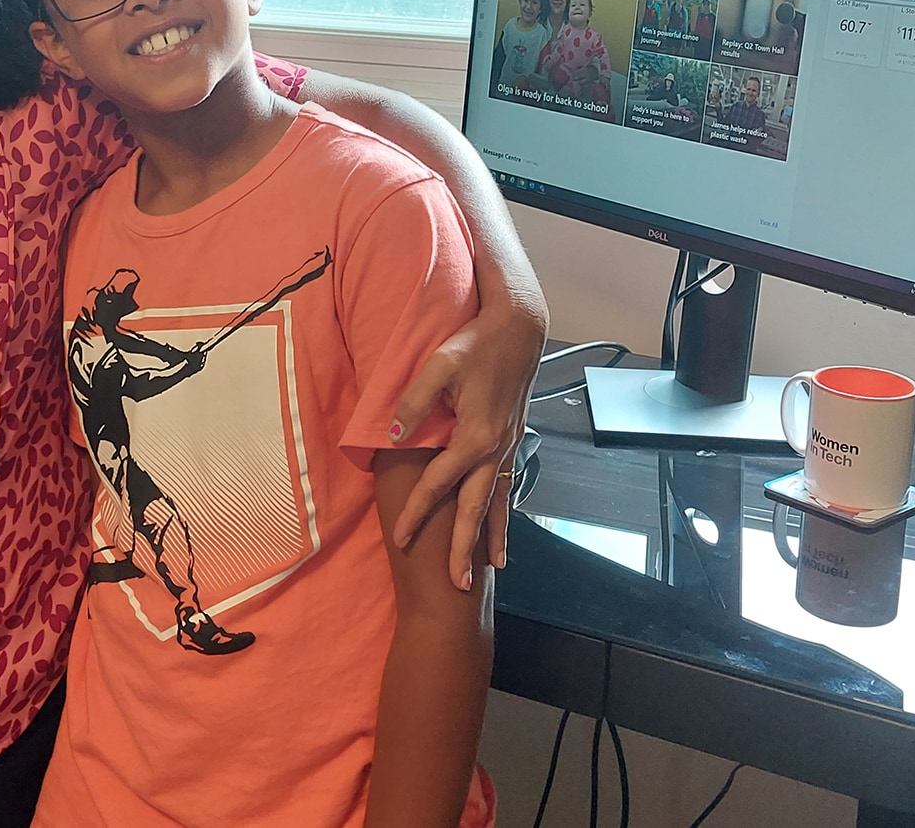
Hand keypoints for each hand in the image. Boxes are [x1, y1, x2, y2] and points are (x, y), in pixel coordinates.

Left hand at [386, 299, 544, 588]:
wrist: (521, 328)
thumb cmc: (476, 343)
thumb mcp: (440, 365)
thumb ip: (415, 401)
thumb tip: (394, 435)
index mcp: (475, 436)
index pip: (439, 484)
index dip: (419, 512)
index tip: (403, 539)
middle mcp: (496, 448)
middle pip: (476, 507)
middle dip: (465, 547)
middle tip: (457, 584)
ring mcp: (509, 446)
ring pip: (499, 500)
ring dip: (493, 535)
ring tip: (491, 568)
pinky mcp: (514, 439)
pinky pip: (508, 483)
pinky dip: (504, 509)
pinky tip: (501, 525)